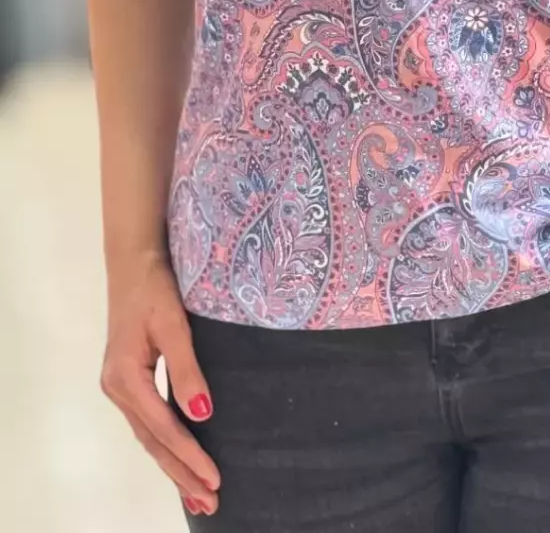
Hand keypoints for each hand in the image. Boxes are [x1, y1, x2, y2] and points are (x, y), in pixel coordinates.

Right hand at [101, 252, 219, 515]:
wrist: (134, 262)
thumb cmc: (155, 288)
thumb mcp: (174, 324)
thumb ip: (187, 368)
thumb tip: (201, 414)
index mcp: (126, 378)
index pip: (163, 428)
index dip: (190, 456)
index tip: (214, 479)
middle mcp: (118, 389)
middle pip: (153, 441)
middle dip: (181, 474)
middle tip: (210, 504)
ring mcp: (121, 387)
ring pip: (150, 436)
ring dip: (174, 465)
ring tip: (198, 495)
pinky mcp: (129, 381)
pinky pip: (149, 423)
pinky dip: (166, 445)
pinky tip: (180, 459)